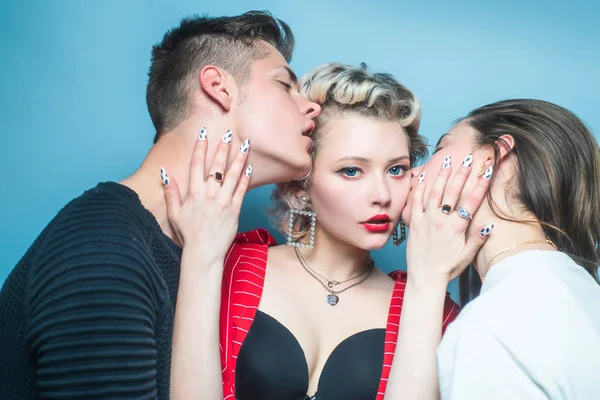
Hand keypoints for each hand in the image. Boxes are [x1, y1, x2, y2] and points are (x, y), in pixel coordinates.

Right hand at [162, 130, 251, 265]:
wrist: (203, 253)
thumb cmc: (188, 235)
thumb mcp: (174, 214)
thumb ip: (171, 193)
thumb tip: (165, 174)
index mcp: (193, 193)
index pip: (196, 164)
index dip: (200, 147)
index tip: (203, 134)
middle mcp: (209, 194)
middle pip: (216, 166)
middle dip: (222, 148)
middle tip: (227, 133)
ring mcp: (224, 201)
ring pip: (232, 174)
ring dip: (238, 158)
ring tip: (245, 144)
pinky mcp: (235, 209)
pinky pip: (242, 189)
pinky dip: (246, 177)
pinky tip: (250, 166)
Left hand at [406, 155, 492, 286]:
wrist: (425, 278)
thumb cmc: (447, 269)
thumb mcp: (467, 256)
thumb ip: (478, 238)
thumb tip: (490, 223)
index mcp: (457, 227)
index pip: (471, 200)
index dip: (480, 183)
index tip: (487, 169)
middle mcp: (441, 220)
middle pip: (453, 191)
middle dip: (462, 173)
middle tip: (468, 158)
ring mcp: (426, 220)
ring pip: (434, 192)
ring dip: (442, 175)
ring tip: (448, 161)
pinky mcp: (415, 223)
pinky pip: (416, 201)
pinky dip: (419, 187)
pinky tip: (423, 176)